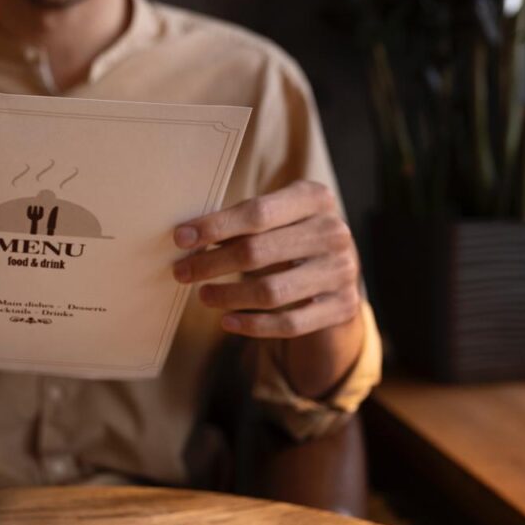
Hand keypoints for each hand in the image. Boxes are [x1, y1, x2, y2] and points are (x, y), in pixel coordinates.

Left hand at [172, 180, 360, 338]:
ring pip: (271, 291)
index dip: (215, 227)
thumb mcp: (278, 218)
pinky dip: (253, 326)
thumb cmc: (292, 236)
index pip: (256, 213)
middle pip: (258, 252)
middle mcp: (334, 232)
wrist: (340, 269)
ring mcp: (342, 271)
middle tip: (181, 272)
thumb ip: (242, 223)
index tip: (180, 238)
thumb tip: (188, 238)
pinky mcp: (344, 307)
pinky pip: (289, 324)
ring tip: (203, 295)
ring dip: (228, 296)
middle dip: (212, 264)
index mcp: (314, 199)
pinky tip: (227, 322)